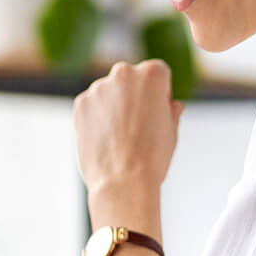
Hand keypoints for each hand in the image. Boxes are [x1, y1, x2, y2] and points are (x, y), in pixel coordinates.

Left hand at [74, 59, 182, 225]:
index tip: (157, 114)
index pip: (158, 73)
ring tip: (120, 138)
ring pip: (109, 92)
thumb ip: (171, 112)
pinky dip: (96, 118)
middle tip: (138, 126)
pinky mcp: (80, 103)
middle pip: (131, 79)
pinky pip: (92, 106)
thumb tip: (174, 105)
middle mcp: (124, 73)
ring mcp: (99, 87)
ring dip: (114, 106)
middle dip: (134, 96)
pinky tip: (105, 140)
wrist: (123, 182)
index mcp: (152, 74)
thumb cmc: (153, 158)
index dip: (160, 94)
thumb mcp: (171, 132)